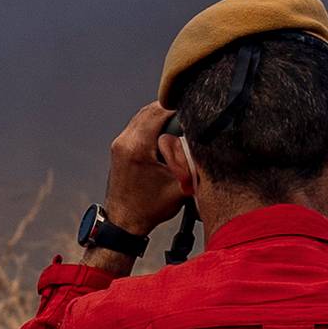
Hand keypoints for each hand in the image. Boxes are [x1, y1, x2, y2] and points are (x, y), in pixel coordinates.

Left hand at [102, 102, 185, 236]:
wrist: (124, 222)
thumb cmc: (149, 208)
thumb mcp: (180, 186)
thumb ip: (194, 164)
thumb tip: (208, 146)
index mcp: (137, 147)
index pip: (160, 111)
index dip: (180, 106)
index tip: (195, 108)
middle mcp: (124, 141)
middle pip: (150, 110)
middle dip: (171, 109)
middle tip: (190, 115)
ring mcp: (119, 144)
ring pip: (142, 116)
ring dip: (161, 116)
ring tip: (180, 123)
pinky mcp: (119, 148)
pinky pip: (137, 126)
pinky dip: (152, 124)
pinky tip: (166, 134)